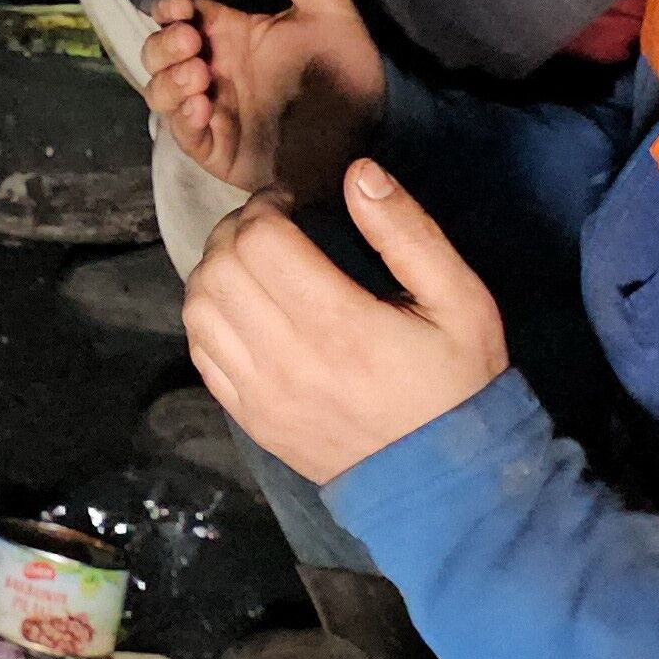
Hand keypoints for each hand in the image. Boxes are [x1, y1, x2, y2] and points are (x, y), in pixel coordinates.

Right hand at [141, 0, 383, 206]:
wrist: (364, 139)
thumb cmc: (346, 73)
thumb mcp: (326, 11)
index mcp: (231, 31)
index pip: (177, 10)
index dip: (168, 6)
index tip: (181, 7)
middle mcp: (212, 66)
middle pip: (157, 48)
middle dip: (163, 44)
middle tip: (193, 45)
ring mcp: (209, 106)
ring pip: (159, 87)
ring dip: (168, 79)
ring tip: (199, 79)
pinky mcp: (213, 145)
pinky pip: (179, 129)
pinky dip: (180, 116)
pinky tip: (203, 108)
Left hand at [183, 162, 508, 483]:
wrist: (445, 485)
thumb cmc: (457, 384)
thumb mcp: (460, 301)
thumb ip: (408, 232)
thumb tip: (358, 174)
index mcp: (340, 325)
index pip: (260, 241)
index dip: (266, 206)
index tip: (291, 203)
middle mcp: (287, 361)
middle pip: (219, 269)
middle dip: (236, 231)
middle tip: (270, 227)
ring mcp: (261, 396)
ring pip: (198, 309)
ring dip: (215, 271)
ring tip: (252, 264)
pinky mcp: (251, 420)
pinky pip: (201, 354)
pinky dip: (209, 318)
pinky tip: (244, 308)